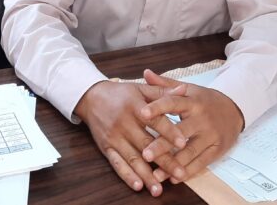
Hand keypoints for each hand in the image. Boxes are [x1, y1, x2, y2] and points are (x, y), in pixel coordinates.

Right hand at [74, 80, 187, 195]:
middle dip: (164, 161)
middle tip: (179, 173)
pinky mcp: (106, 147)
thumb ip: (163, 91)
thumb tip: (184, 89)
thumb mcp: (141, 88)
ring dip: (146, 175)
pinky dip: (127, 175)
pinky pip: (117, 163)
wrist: (91, 97)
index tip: (183, 144)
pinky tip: (137, 185)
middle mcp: (124, 123)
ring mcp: (114, 137)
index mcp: (135, 106)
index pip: (155, 121)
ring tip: (159, 189)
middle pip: (146, 144)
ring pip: (132, 158)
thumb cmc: (121, 93)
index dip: (169, 132)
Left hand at [139, 69, 243, 182]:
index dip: (157, 107)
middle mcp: (201, 118)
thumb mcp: (188, 89)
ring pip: (190, 152)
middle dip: (162, 144)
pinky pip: (201, 163)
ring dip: (172, 164)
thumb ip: (165, 84)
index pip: (173, 102)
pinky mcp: (217, 149)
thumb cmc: (204, 100)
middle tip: (145, 154)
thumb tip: (145, 73)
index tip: (141, 113)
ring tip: (155, 174)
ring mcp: (210, 135)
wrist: (234, 109)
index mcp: (192, 101)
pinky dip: (187, 171)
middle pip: (180, 132)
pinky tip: (172, 178)